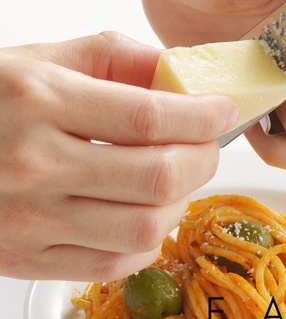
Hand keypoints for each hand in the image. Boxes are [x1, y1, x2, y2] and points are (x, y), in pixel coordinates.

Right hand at [0, 32, 237, 280]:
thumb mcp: (47, 58)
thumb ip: (118, 57)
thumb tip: (181, 73)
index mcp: (42, 101)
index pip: (149, 116)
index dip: (202, 115)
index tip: (225, 110)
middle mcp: (36, 164)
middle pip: (157, 176)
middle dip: (203, 158)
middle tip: (208, 143)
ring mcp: (31, 219)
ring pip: (143, 226)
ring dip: (181, 200)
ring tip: (178, 177)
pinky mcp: (28, 257)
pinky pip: (114, 261)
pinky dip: (148, 237)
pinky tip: (146, 210)